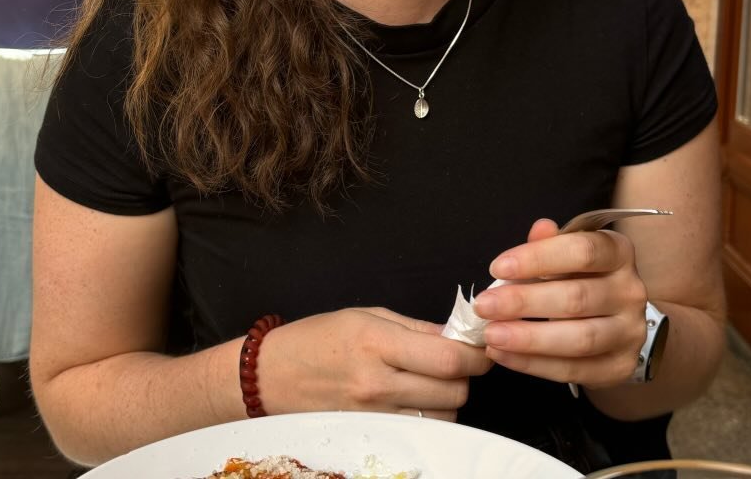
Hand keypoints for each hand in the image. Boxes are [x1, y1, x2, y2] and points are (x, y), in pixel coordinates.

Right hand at [259, 307, 491, 420]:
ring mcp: (374, 415)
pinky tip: (418, 402)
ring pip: (442, 417)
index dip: (475, 354)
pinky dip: (430, 418)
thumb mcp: (366, 315)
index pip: (448, 358)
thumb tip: (456, 334)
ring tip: (433, 382)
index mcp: (378, 342)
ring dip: (449, 399)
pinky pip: (419, 431)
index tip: (481, 345)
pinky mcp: (370, 435)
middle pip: (453, 392)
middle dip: (466, 376)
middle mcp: (378, 383)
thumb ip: (414, 327)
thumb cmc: (317, 338)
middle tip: (457, 362)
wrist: (269, 376)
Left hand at [472, 218, 648, 389]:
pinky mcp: (620, 367)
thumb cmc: (580, 276)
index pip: (582, 252)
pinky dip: (534, 364)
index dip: (538, 258)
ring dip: (528, 339)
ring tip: (492, 335)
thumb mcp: (567, 253)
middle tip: (484, 306)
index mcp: (618, 253)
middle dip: (524, 302)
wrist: (614, 318)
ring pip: (579, 339)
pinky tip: (505, 355)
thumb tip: (540, 228)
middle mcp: (631, 291)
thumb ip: (550, 244)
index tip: (498, 268)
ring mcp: (630, 332)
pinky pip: (574, 370)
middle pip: (577, 298)